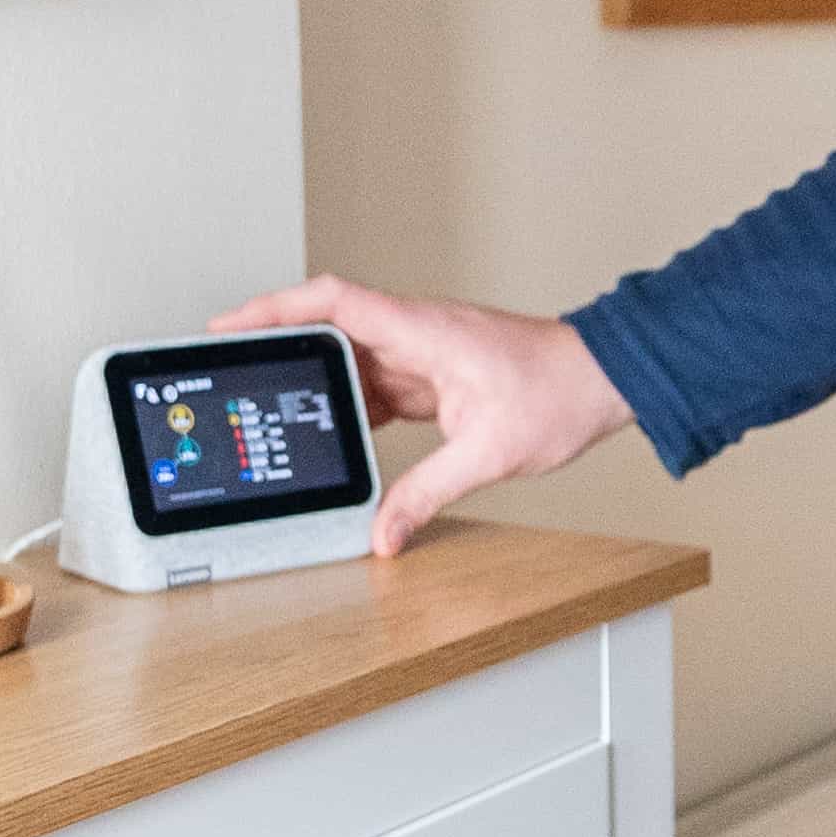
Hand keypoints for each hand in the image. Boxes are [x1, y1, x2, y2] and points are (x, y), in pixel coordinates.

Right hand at [210, 278, 634, 555]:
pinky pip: (379, 386)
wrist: (607, 380)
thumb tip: (383, 534)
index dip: (272, 308)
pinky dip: (353, 409)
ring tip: (277, 419)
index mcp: (422, 331)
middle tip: (236, 379)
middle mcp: (417, 334)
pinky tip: (337, 437)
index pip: (331, 302)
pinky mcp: (436, 376)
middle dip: (280, 353)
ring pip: (353, 363)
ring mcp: (425, 353)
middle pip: (330, 332)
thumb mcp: (488, 454)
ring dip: (317, 388)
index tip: (228, 325)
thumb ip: (426, 493)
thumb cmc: (560, 394)